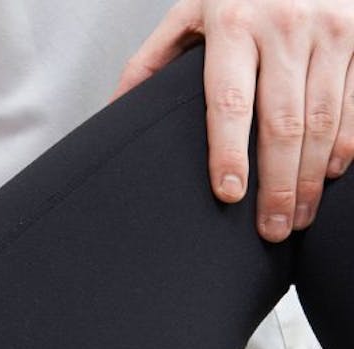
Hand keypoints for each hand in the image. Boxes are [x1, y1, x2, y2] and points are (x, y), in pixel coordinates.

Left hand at [113, 0, 353, 241]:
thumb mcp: (188, 13)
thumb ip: (152, 62)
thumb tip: (114, 113)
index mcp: (233, 24)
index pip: (229, 101)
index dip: (229, 152)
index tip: (229, 194)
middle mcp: (285, 25)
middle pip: (282, 122)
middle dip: (278, 185)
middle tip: (271, 230)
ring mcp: (331, 28)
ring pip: (322, 119)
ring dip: (310, 178)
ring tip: (297, 219)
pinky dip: (344, 144)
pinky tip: (328, 176)